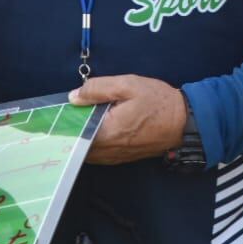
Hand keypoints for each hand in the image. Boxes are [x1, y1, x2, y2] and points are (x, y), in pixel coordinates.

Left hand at [72, 74, 186, 164]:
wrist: (185, 122)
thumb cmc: (158, 102)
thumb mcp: (128, 85)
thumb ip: (98, 89)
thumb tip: (73, 97)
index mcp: (108, 132)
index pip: (74, 133)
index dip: (63, 123)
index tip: (57, 113)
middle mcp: (109, 149)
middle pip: (77, 144)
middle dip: (70, 130)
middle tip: (67, 113)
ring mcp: (115, 157)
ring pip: (86, 151)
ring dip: (80, 138)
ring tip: (78, 119)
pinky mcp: (122, 158)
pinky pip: (98, 154)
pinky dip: (91, 143)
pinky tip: (92, 128)